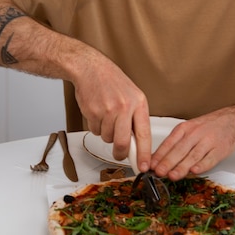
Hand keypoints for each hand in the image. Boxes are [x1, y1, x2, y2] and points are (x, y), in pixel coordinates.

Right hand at [71, 42, 151, 170]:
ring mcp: (108, 110)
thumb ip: (136, 118)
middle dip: (120, 152)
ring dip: (106, 133)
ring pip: (107, 138)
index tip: (143, 166)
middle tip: (119, 153)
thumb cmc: (112, 82)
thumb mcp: (132, 96)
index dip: (144, 154)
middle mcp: (124, 107)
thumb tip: (137, 144)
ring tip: (106, 116)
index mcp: (139, 103)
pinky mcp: (93, 112)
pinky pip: (95, 131)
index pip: (144, 134)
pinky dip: (96, 126)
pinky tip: (98, 112)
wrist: (90, 68)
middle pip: (123, 143)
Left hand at [150, 113, 234, 179]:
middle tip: (159, 172)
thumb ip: (174, 144)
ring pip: (193, 155)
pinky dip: (202, 165)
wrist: (230, 121)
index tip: (151, 165)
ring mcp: (208, 141)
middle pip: (180, 149)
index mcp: (184, 128)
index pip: (169, 143)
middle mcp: (195, 134)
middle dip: (168, 162)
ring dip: (182, 166)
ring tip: (172, 175)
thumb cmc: (206, 128)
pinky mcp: (220, 149)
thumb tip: (157, 159)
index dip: (159, 155)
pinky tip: (195, 171)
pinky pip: (210, 158)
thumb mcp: (187, 130)